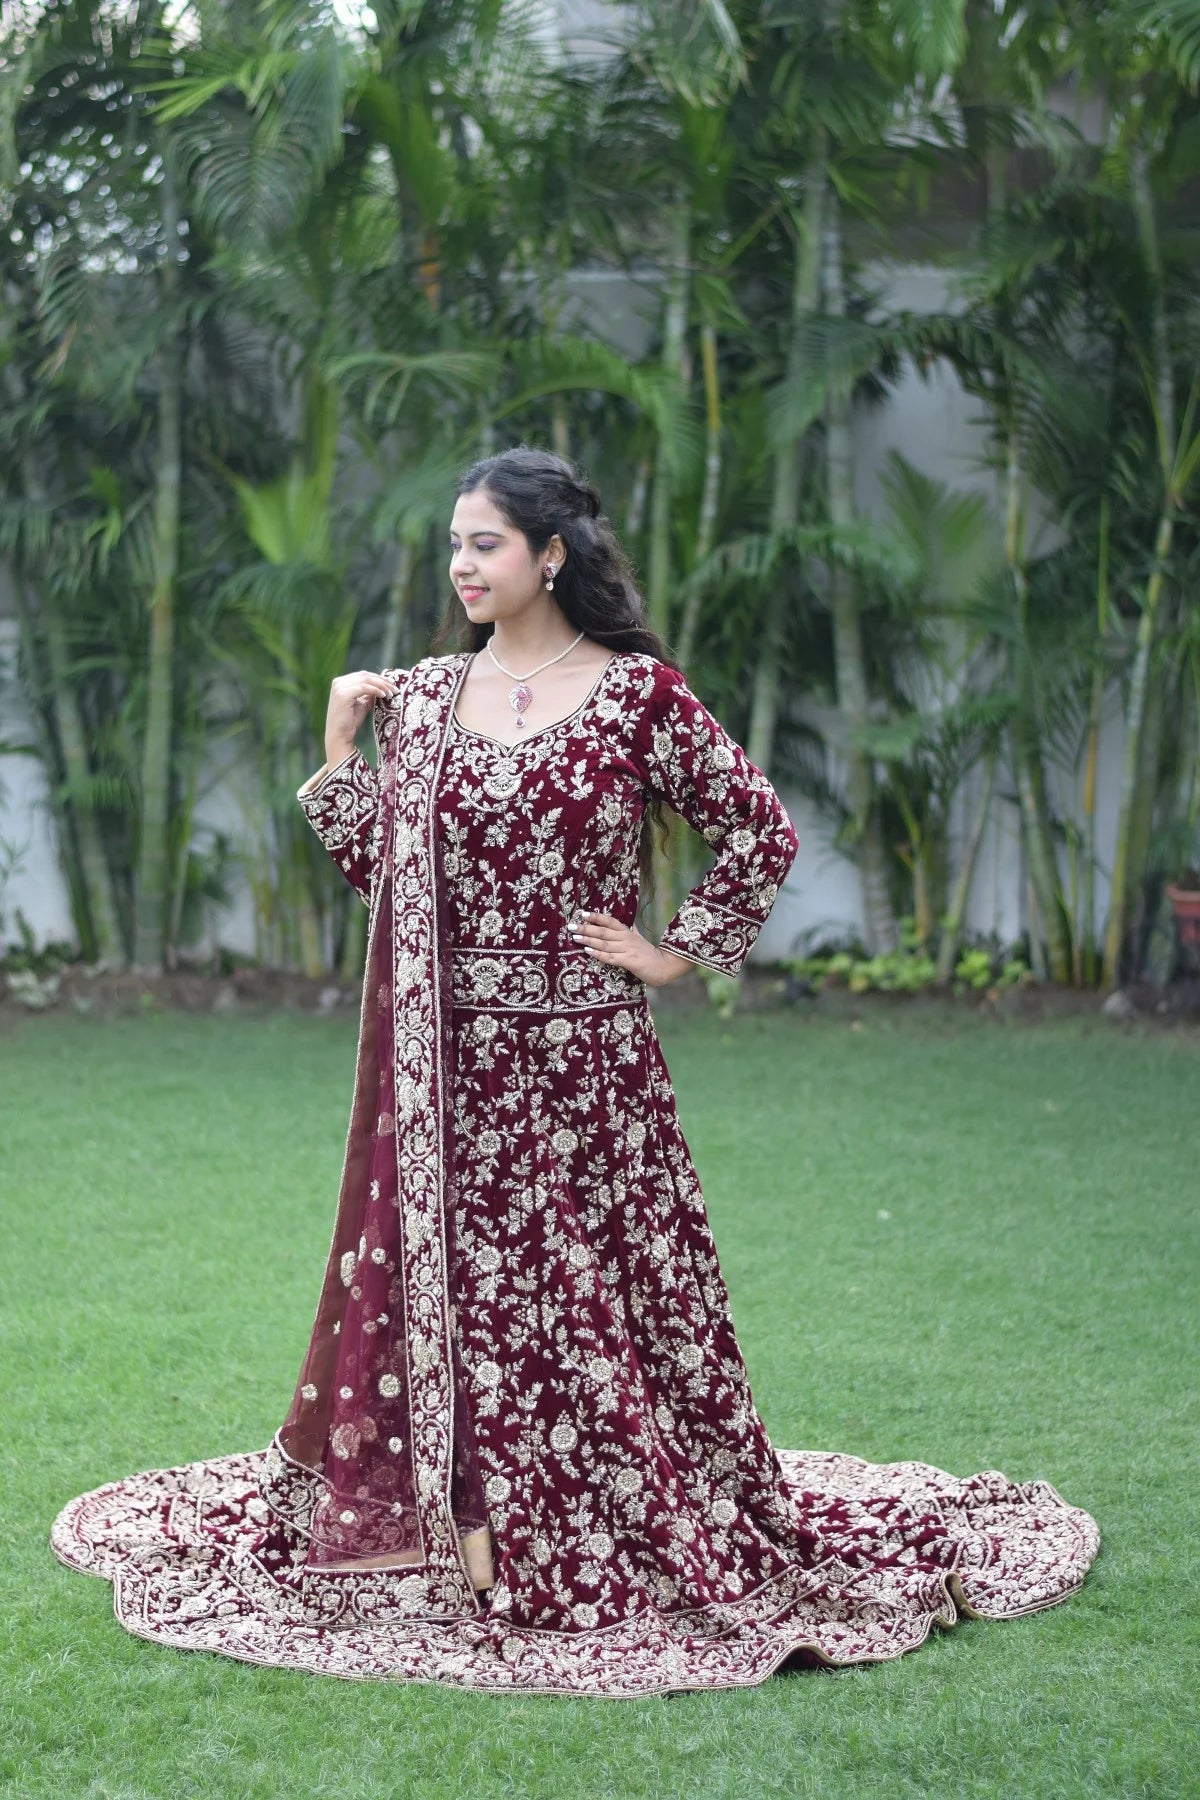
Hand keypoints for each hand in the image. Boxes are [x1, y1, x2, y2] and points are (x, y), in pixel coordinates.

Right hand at [324, 668, 403, 760]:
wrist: (339, 736)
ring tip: (391, 693)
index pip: (363, 675)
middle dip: (382, 681)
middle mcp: (338, 682)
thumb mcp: (362, 704)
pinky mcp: (343, 695)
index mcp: (341, 683)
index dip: (379, 678)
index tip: (392, 685)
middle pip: (365, 676)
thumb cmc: (350, 722)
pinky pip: (364, 688)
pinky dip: (376, 690)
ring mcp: (339, 688)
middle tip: (395, 688)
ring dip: (381, 685)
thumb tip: (383, 687)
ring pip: (366, 680)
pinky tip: (384, 695)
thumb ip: (369, 694)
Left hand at [567, 911, 694, 986]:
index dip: (596, 917)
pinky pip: (610, 957)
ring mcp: (627, 950)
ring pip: (604, 944)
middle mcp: (626, 939)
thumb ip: (632, 931)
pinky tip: (588, 952)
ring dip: (589, 940)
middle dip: (586, 928)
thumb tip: (629, 923)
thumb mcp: (640, 939)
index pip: (610, 921)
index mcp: (627, 933)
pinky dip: (598, 954)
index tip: (582, 914)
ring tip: (575, 938)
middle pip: (603, 932)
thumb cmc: (650, 954)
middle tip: (571, 926)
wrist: (664, 966)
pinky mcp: (629, 961)